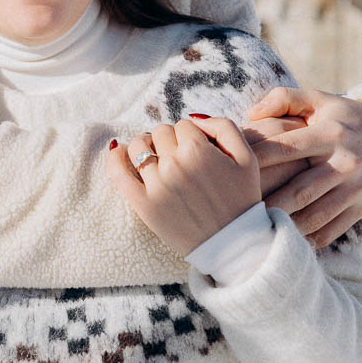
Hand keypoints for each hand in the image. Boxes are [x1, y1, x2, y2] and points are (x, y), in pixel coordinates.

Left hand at [107, 118, 261, 255]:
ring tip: (157, 159)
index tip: (197, 151)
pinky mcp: (143, 204)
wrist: (233, 245)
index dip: (190, 136)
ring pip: (137, 146)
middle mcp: (174, 165)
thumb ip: (223, 126)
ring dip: (145, 147)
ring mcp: (156, 185)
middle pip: (159, 132)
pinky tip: (119, 152)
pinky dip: (115, 159)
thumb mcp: (246, 157)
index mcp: (198, 151)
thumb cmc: (241, 199)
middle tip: (179, 158)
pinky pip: (118, 173)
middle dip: (169, 141)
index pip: (182, 125)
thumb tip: (193, 117)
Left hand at [248, 87, 361, 246]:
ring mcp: (355, 189)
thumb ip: (284, 98)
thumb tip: (251, 113)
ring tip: (255, 230)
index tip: (230, 170)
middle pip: (300, 190)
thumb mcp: (319, 99)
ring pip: (315, 215)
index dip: (257, 159)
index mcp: (330, 134)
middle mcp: (345, 163)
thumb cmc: (343, 117)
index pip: (286, 148)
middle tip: (238, 212)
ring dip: (285, 225)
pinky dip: (307, 238)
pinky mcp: (360, 208)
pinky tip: (283, 239)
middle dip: (268, 203)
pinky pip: (331, 230)